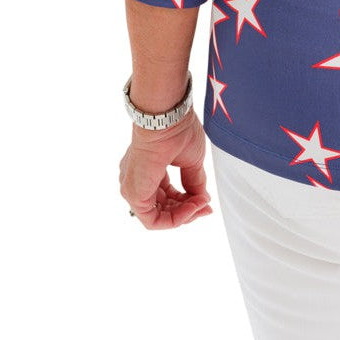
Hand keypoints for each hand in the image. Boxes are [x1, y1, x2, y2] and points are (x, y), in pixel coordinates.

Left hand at [120, 109, 213, 229]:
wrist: (166, 119)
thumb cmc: (176, 130)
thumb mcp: (191, 161)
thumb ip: (194, 182)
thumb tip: (201, 199)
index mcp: (148, 169)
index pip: (167, 195)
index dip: (188, 202)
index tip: (205, 200)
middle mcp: (137, 180)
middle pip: (163, 208)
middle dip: (187, 210)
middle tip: (206, 206)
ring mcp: (133, 188)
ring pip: (157, 217)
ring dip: (183, 215)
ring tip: (201, 204)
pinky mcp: (134, 194)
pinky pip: (152, 220)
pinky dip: (174, 219)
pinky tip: (192, 207)